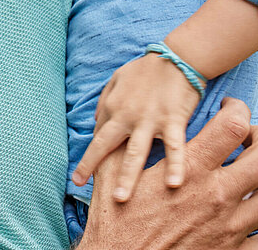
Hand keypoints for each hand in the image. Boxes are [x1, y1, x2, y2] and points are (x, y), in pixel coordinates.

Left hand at [73, 53, 200, 199]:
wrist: (175, 58)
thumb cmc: (145, 70)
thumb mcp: (117, 79)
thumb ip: (104, 100)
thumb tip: (94, 121)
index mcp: (113, 106)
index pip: (98, 135)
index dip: (90, 155)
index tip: (82, 175)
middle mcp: (127, 115)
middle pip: (106, 144)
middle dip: (93, 166)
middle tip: (82, 187)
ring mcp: (150, 119)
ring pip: (135, 152)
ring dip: (127, 176)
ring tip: (120, 198)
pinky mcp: (173, 120)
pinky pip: (174, 147)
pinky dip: (174, 165)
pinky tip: (173, 184)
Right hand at [78, 98, 257, 249]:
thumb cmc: (114, 220)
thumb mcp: (112, 173)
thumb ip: (125, 144)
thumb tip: (119, 119)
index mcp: (189, 169)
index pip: (233, 124)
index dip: (238, 109)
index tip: (230, 108)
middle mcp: (217, 194)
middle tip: (252, 137)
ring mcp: (231, 227)